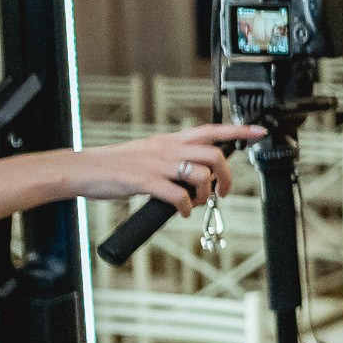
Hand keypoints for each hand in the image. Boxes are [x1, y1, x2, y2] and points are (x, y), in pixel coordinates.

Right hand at [67, 123, 263, 214]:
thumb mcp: (149, 153)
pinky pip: (178, 196)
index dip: (238, 131)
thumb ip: (173, 158)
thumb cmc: (116, 165)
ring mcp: (157, 164)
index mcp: (170, 140)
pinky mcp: (145, 181)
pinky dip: (185, 207)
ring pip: (201, 175)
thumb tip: (197, 173)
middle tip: (222, 192)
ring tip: (195, 204)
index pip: (210, 130)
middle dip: (226, 177)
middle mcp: (167, 149)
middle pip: (214, 155)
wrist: (84, 170)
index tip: (259, 131)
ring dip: (205, 195)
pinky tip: (181, 212)